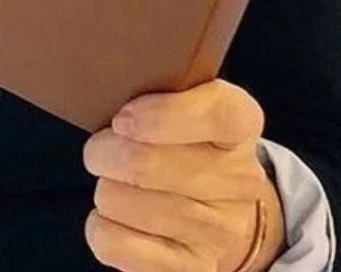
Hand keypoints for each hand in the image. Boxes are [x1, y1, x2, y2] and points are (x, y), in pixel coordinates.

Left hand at [82, 80, 286, 271]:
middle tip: (102, 148)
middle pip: (145, 163)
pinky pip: (115, 243)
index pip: (219, 114)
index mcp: (240, 125)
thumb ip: (160, 87)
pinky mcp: (191, 270)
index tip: (123, 117)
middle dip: (104, 151)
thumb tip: (111, 90)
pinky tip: (118, 216)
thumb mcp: (190, 104)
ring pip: (121, 201)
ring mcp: (217, 231)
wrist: (227, 216)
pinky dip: (101, 226)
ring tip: (118, 182)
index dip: (165, 115)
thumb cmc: (189, 144)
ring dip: (105, 187)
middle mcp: (238, 180)